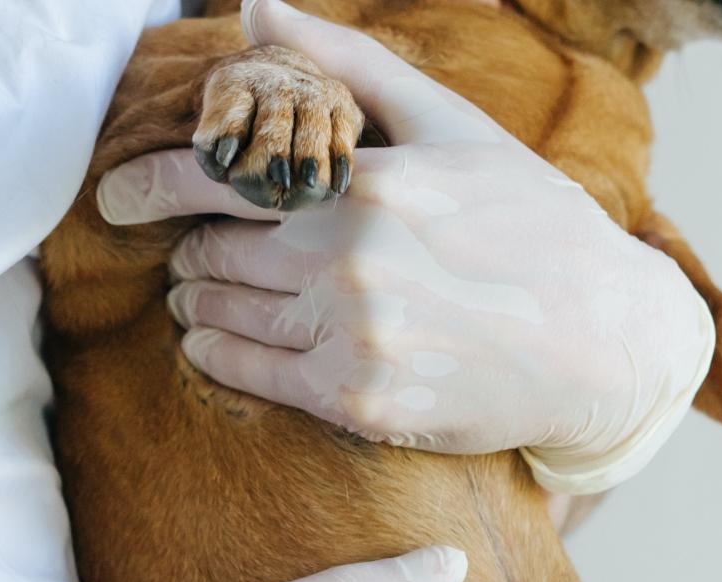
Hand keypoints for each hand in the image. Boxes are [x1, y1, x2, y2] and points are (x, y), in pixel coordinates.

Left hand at [96, 0, 713, 494]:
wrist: (600, 342)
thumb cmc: (533, 228)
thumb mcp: (455, 128)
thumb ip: (350, 64)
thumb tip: (254, 11)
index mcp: (368, 184)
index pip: (220, 176)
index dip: (153, 186)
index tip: (120, 199)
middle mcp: (351, 261)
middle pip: (214, 252)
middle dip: (192, 252)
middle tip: (190, 256)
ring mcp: (355, 337)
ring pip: (224, 314)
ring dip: (199, 303)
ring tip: (203, 298)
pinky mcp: (361, 402)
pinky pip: (252, 373)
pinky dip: (219, 354)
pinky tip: (214, 342)